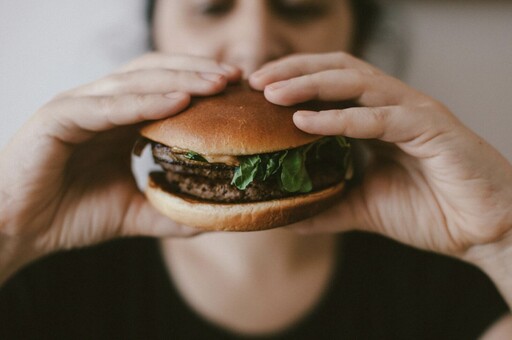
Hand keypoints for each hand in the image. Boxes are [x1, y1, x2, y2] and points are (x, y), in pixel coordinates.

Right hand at [0, 53, 240, 274]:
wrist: (17, 230)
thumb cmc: (69, 215)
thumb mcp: (132, 213)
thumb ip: (168, 211)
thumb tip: (210, 219)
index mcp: (117, 120)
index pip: (165, 88)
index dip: (201, 85)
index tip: (238, 91)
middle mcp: (101, 104)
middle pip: (156, 74)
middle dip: (198, 72)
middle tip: (236, 78)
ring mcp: (79, 106)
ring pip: (136, 82)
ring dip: (180, 79)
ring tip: (217, 83)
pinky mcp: (58, 117)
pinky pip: (108, 106)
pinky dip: (144, 101)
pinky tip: (178, 102)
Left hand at [249, 52, 511, 257]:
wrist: (484, 231)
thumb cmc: (431, 212)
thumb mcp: (365, 207)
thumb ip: (328, 205)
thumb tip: (287, 217)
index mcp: (378, 117)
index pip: (329, 83)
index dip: (292, 80)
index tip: (254, 92)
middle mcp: (393, 105)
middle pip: (337, 69)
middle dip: (293, 70)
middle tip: (254, 81)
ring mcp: (413, 112)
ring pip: (355, 82)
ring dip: (310, 84)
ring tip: (271, 93)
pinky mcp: (431, 128)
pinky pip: (379, 117)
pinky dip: (341, 118)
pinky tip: (306, 121)